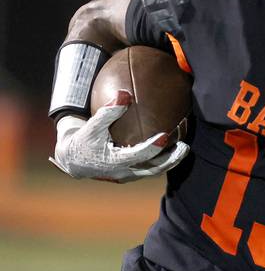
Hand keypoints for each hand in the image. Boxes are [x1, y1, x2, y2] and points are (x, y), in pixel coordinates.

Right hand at [51, 90, 189, 182]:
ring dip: (170, 162)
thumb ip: (108, 111)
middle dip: (171, 160)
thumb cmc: (83, 141)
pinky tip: (171, 149)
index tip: (164, 136)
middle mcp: (124, 172)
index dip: (152, 147)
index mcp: (115, 161)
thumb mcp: (91, 126)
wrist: (73, 160)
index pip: (138, 156)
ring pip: (154, 171)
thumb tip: (124, 94)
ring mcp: (128, 176)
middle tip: (185, 147)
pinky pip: (149, 169)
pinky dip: (161, 161)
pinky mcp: (130, 175)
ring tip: (183, 149)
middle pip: (153, 169)